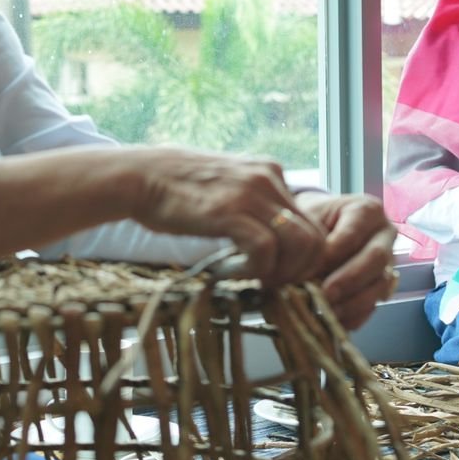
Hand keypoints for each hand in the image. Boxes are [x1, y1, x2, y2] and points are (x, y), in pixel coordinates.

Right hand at [128, 148, 325, 285]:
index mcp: (271, 172)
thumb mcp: (229, 188)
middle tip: (274, 287)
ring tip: (258, 282)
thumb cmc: (179, 191)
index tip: (282, 276)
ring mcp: (252, 192)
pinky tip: (234, 272)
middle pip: (316, 237)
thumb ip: (255, 208)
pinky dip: (257, 270)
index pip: (313, 224)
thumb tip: (274, 245)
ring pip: (300, 244)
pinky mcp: (230, 210)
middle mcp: (269, 177)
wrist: (142, 176)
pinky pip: (265, 249)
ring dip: (283, 274)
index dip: (304, 260)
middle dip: (301, 272)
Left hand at [294, 191, 397, 330]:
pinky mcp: (382, 288)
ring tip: (328, 312)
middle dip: (350, 279)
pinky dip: (355, 316)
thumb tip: (303, 272)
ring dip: (354, 302)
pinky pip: (375, 305)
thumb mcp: (308, 218)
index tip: (313, 267)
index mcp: (367, 210)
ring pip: (380, 285)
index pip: (355, 231)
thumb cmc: (312, 219)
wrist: (317, 229)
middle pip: (376, 259)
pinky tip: (336, 322)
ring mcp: (387, 263)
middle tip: (326, 294)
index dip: (335, 251)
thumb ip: (309, 239)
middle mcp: (385, 235)